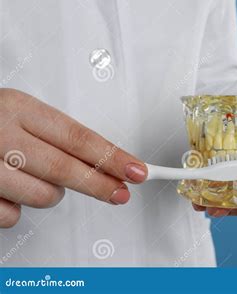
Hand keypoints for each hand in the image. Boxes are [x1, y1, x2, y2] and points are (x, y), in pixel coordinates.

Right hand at [0, 88, 146, 227]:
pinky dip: (17, 208)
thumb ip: (55, 136)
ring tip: (33, 176)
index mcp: (19, 108)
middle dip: (99, 184)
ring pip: (42, 195)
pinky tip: (6, 190)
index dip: (112, 156)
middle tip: (121, 193)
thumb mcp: (20, 113)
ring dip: (49, 193)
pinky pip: (11, 215)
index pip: (78, 137)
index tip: (136, 170)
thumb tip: (103, 163)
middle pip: (64, 168)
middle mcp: (0, 134)